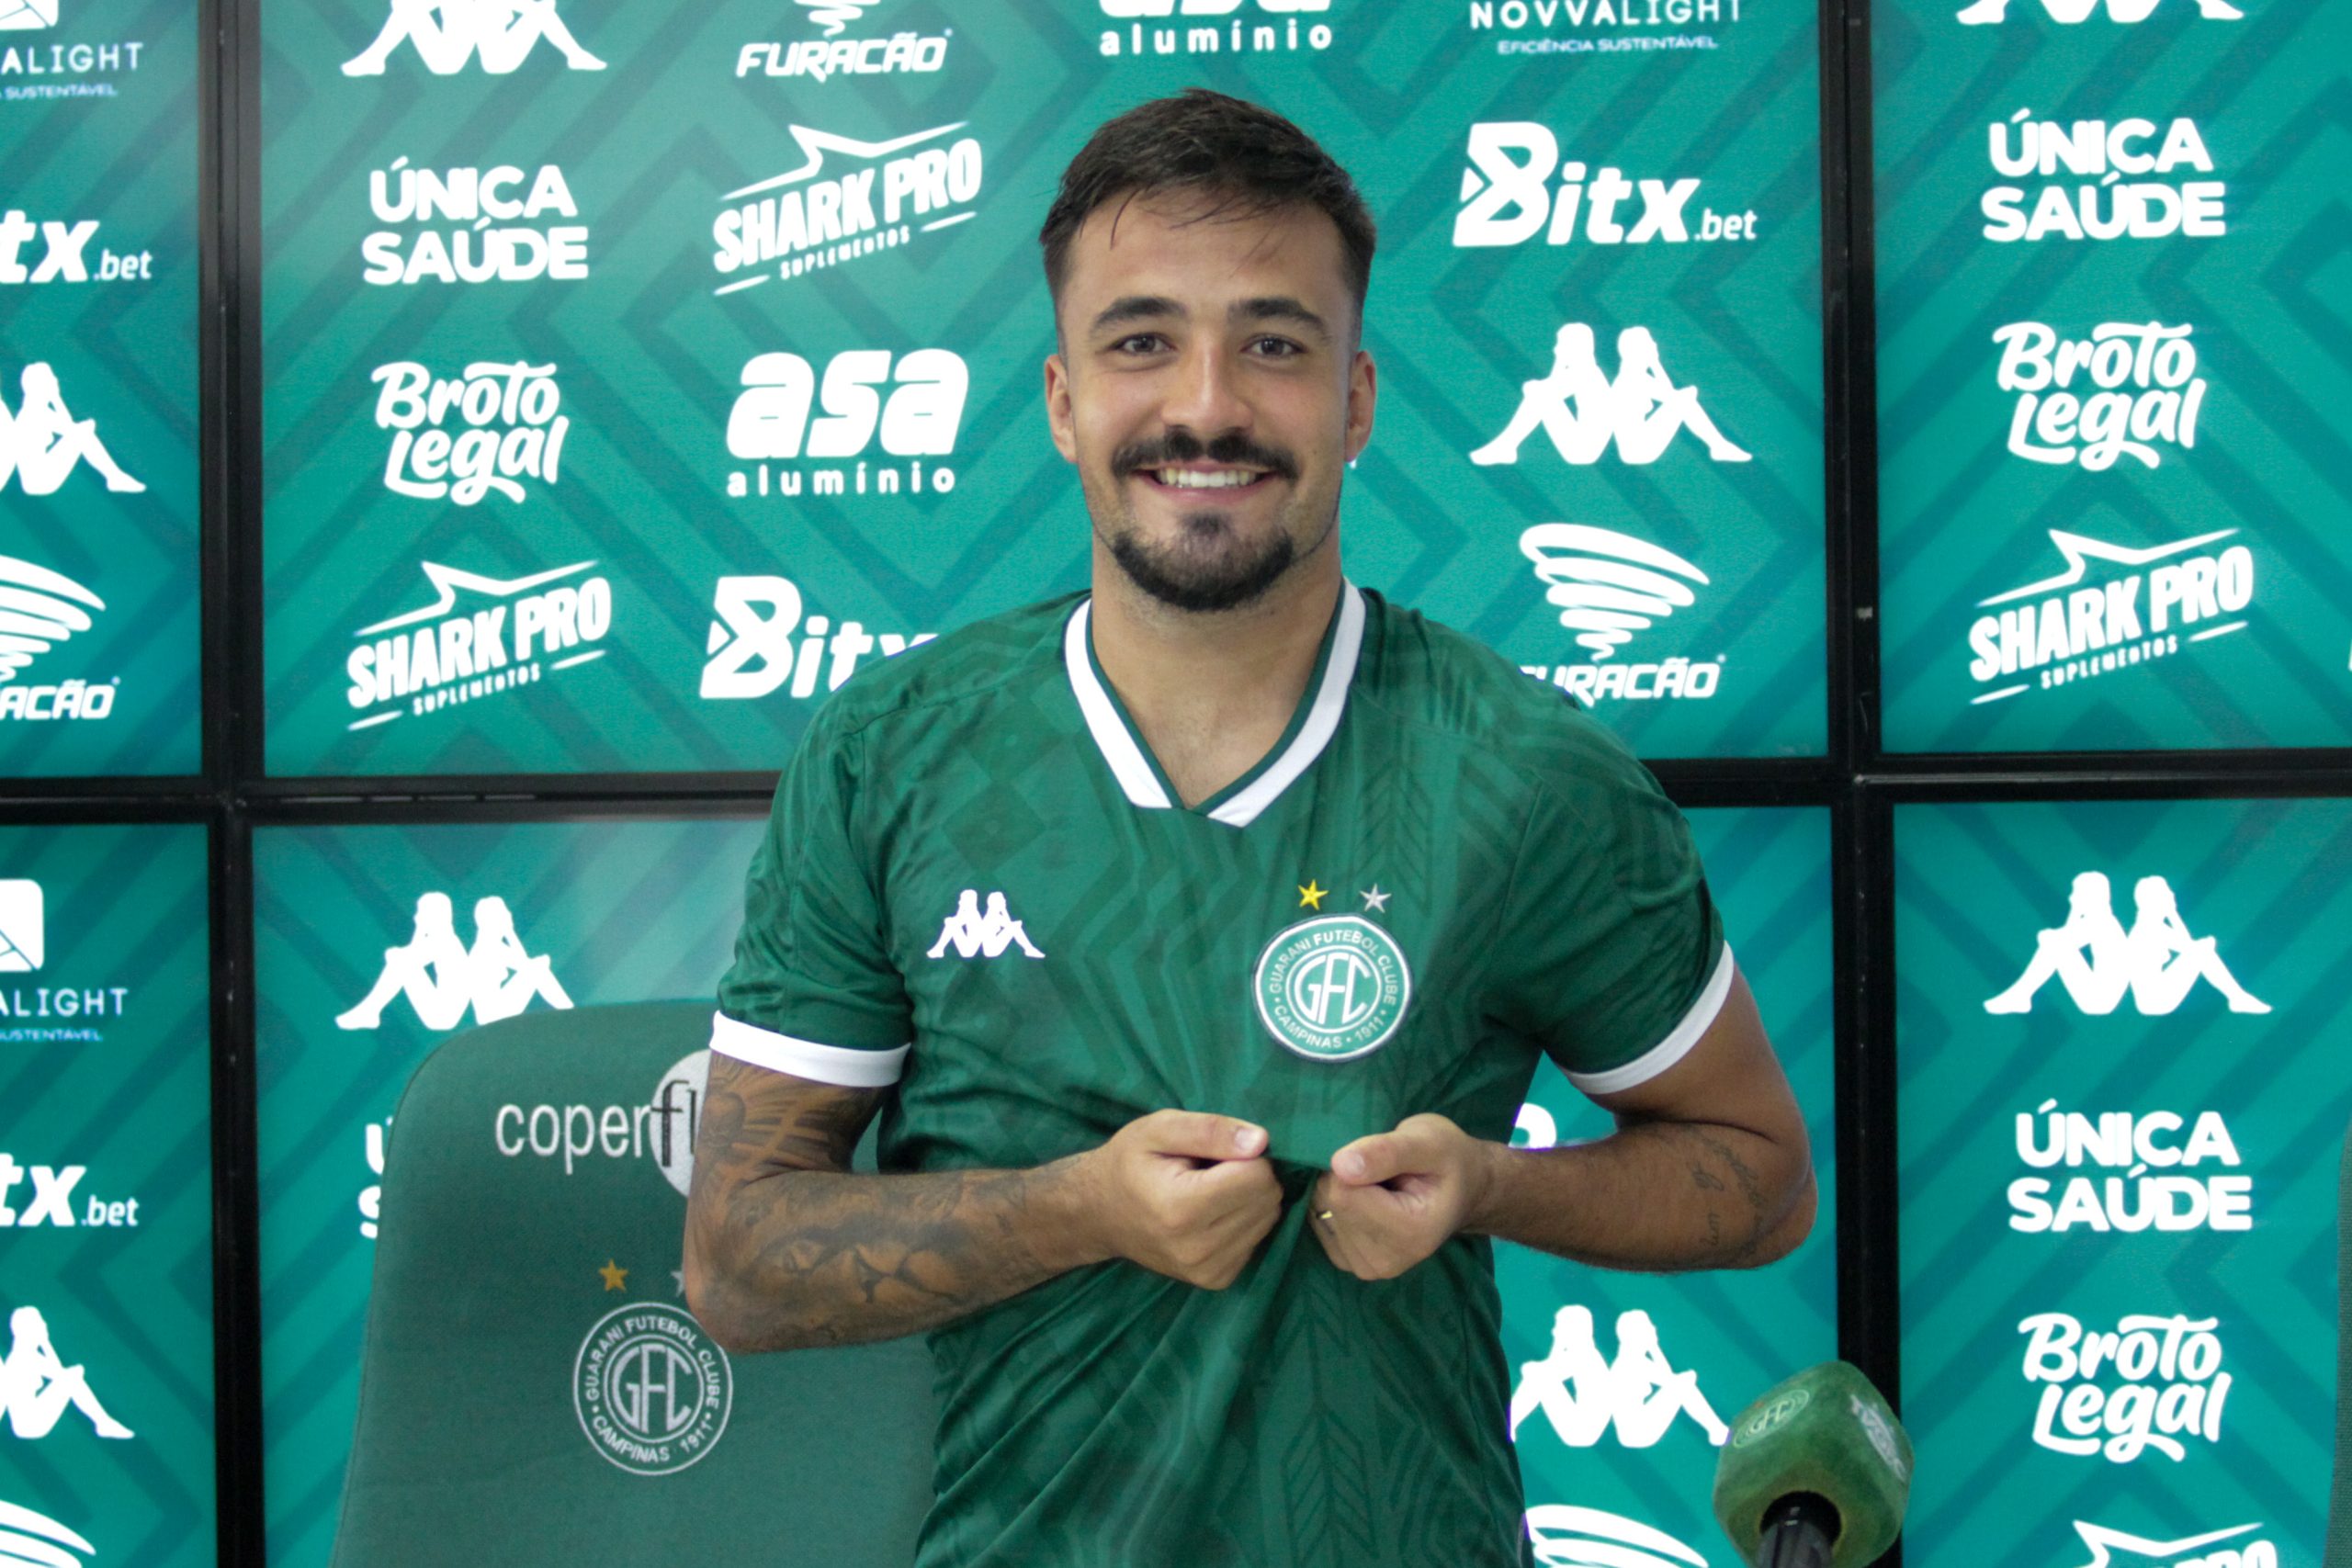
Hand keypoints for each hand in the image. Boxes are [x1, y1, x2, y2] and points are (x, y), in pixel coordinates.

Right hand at [1072, 1110, 1281, 1289]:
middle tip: (1211, 1169)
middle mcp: (1197, 1248)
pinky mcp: (1216, 1280)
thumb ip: (1210, 1130)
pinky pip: (1257, 1239)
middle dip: (1251, 1174)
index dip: (1245, 1153)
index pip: (1258, 1176)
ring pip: (1268, 1219)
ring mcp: (1207, 1270)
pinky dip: (1243, 1220)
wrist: (1099, 1215)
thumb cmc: (1128, 1163)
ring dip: (1248, 1198)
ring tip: (1209, 1190)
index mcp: (1181, 1208)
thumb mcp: (1159, 1128)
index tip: (1216, 1151)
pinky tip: (1212, 1213)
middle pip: (1267, 1199)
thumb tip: (1261, 1141)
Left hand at [1310, 1113, 1494, 1281]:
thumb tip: (1339, 1165)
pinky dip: (1336, 1204)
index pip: (1343, 1191)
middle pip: (1329, 1201)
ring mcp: (1365, 1268)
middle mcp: (1385, 1262)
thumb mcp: (1428, 1140)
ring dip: (1341, 1189)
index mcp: (1409, 1235)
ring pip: (1320, 1209)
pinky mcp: (1349, 1263)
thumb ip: (1386, 1152)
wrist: (1464, 1188)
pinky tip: (1367, 1199)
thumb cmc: (1449, 1159)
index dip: (1354, 1163)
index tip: (1385, 1158)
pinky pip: (1318, 1220)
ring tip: (1380, 1186)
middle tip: (1385, 1172)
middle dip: (1346, 1176)